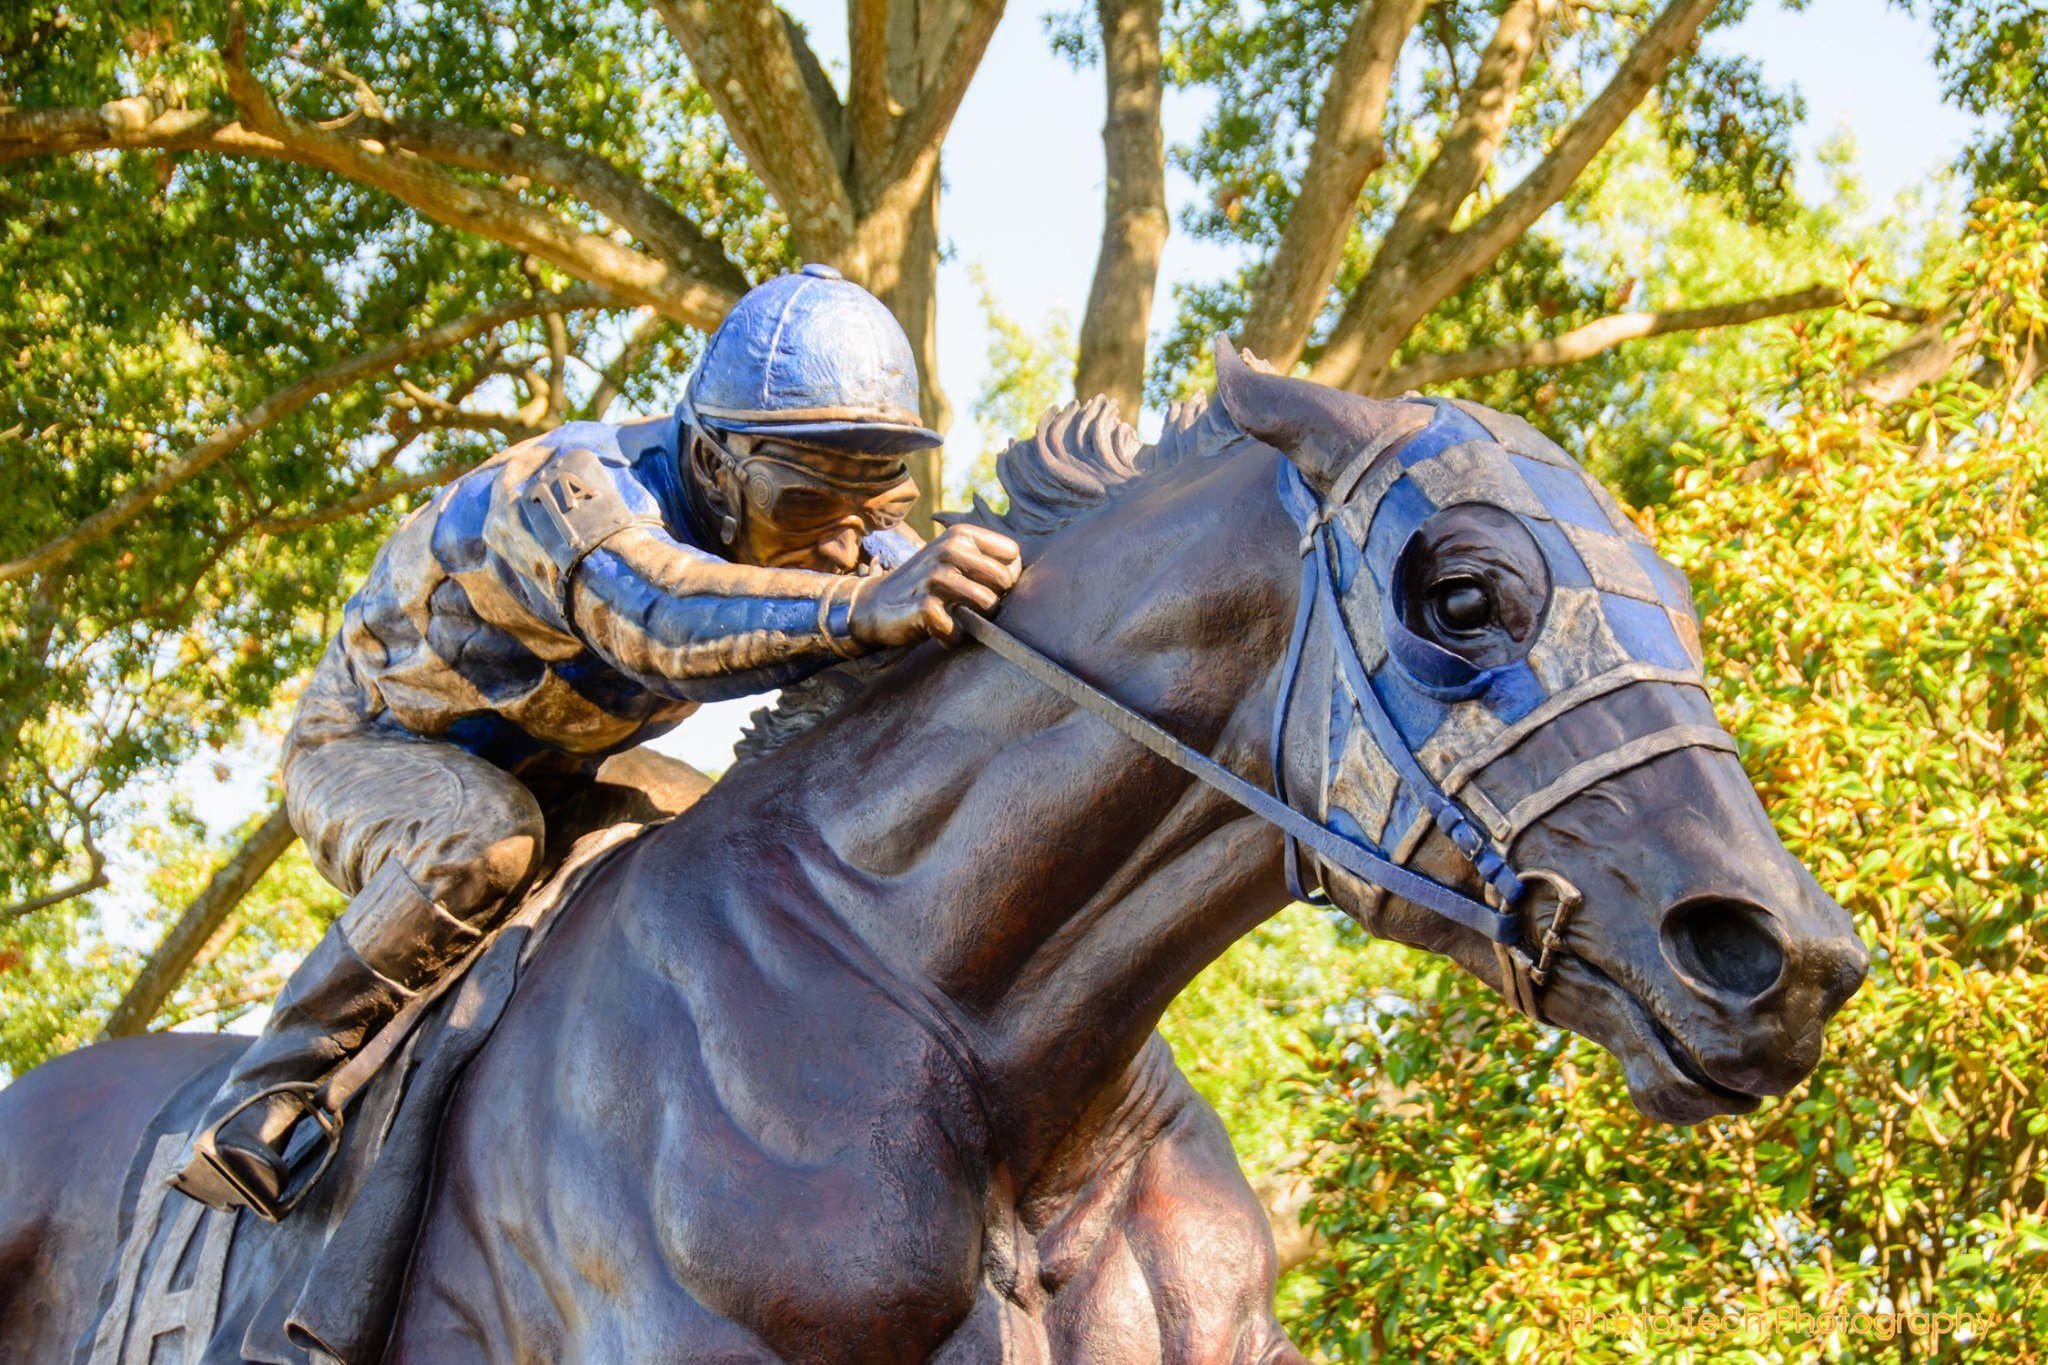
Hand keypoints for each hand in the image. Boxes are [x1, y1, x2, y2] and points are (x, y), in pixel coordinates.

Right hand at [848, 524, 1022, 646]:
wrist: (875, 604)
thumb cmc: (926, 585)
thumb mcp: (954, 561)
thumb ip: (987, 561)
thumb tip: (1027, 577)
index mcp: (961, 535)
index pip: (1013, 556)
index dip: (1006, 578)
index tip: (985, 586)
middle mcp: (949, 549)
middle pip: (1005, 580)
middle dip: (994, 600)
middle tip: (969, 607)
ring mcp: (935, 576)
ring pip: (987, 604)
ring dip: (974, 620)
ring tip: (955, 617)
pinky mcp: (925, 606)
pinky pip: (960, 630)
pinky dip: (951, 636)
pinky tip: (936, 629)